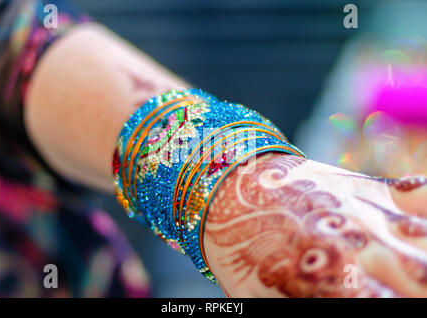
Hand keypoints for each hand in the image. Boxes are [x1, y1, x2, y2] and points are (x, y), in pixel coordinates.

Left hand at [204, 153, 426, 296]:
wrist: (232, 186)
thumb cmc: (243, 252)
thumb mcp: (263, 299)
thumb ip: (298, 307)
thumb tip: (339, 301)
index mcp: (331, 281)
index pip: (389, 304)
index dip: (399, 305)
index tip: (390, 301)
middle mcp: (358, 246)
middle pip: (420, 277)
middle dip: (421, 286)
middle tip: (409, 290)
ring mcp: (366, 212)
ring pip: (425, 241)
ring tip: (419, 271)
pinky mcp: (368, 187)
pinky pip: (418, 194)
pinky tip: (424, 227)